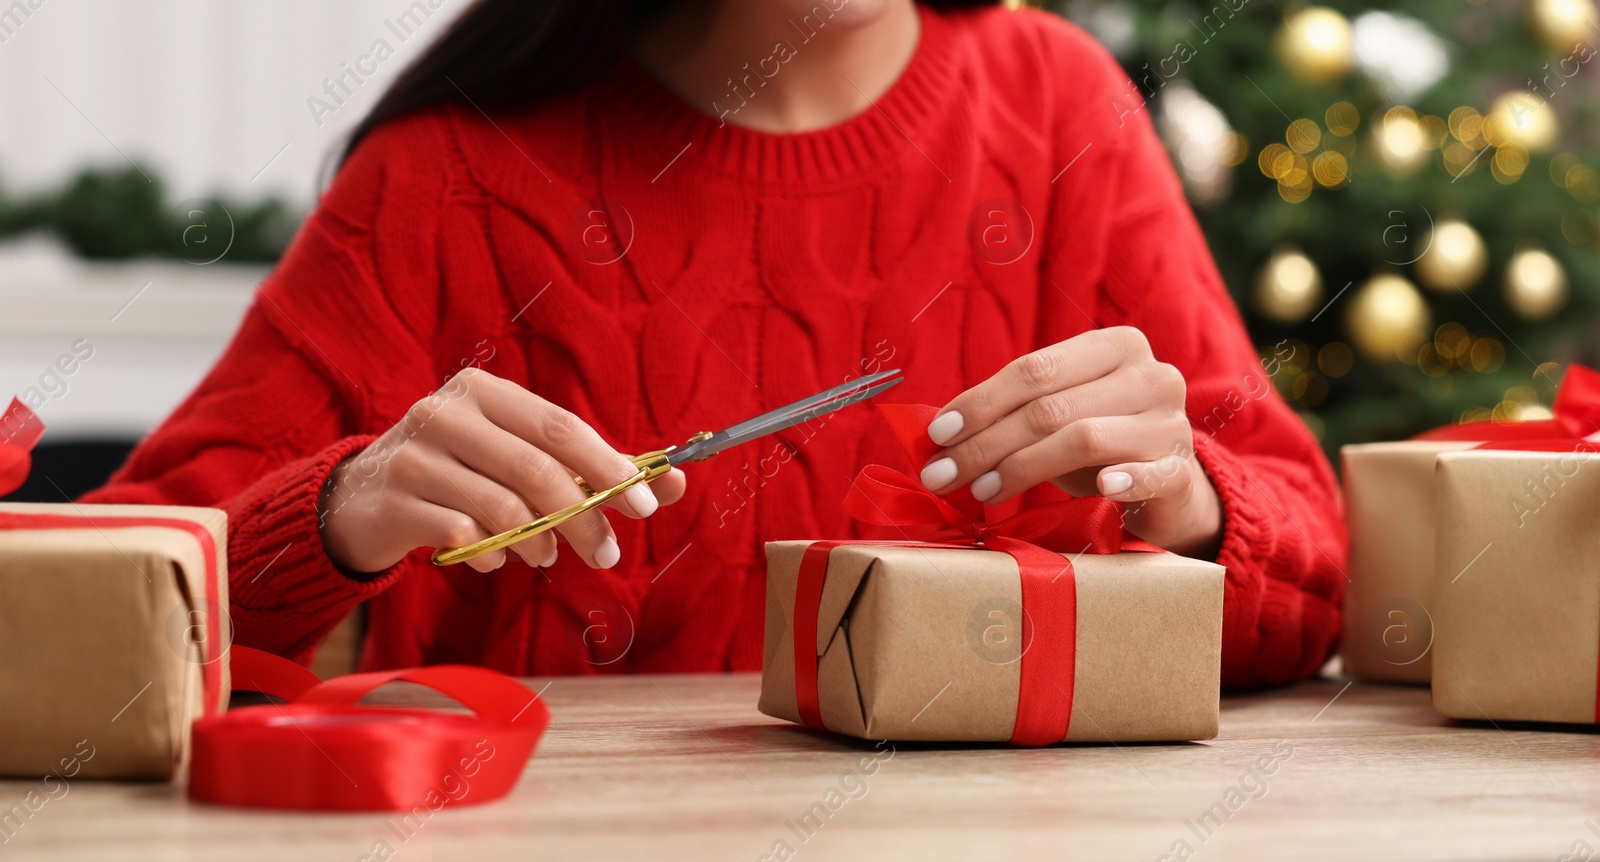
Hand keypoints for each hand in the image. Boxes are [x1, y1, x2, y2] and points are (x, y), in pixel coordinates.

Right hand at [318, 367, 686, 573]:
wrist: (363, 498)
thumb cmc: (461, 474)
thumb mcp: (519, 457)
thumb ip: (591, 469)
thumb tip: (676, 482)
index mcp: (486, 391)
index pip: (561, 426)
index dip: (609, 467)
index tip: (648, 506)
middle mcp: (447, 413)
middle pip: (537, 470)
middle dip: (585, 517)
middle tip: (608, 553)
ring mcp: (415, 455)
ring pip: (502, 507)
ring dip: (538, 542)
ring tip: (545, 555)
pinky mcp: (394, 500)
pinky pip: (462, 536)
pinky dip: (491, 556)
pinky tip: (494, 559)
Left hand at [920, 327, 1221, 557]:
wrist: (1168, 488)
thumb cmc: (1101, 445)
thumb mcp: (1060, 416)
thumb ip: (1012, 412)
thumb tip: (939, 433)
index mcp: (1115, 346)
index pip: (1034, 369)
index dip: (980, 402)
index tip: (937, 434)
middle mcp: (1150, 375)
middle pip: (1050, 407)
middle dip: (985, 443)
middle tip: (942, 474)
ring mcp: (1171, 423)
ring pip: (1083, 438)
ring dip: (1022, 467)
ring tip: (983, 491)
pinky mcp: (1183, 471)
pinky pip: (1150, 475)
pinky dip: (1124, 480)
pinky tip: (1101, 489)